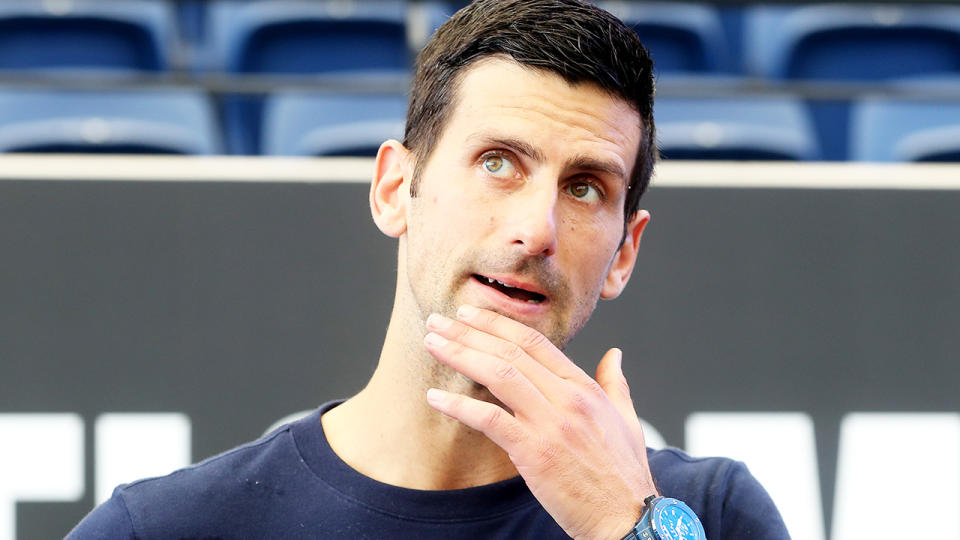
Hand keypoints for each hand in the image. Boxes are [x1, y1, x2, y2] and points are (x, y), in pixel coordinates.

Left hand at [423, 305, 657, 539]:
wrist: (627, 517)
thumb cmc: (624, 475)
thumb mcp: (626, 419)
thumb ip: (615, 383)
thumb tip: (614, 355)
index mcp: (583, 388)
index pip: (534, 342)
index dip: (498, 324)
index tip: (470, 315)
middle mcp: (567, 399)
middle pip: (510, 352)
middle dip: (469, 332)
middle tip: (438, 322)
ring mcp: (551, 424)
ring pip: (498, 375)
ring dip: (460, 355)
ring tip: (433, 345)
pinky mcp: (535, 453)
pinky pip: (490, 420)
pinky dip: (460, 406)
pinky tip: (436, 398)